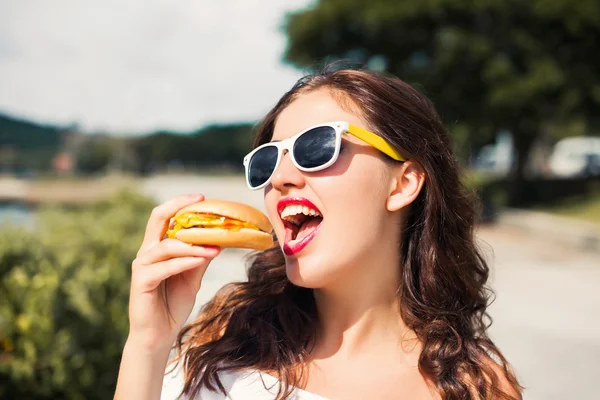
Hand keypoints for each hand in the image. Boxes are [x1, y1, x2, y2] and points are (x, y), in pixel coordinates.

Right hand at [127, 194, 220, 351]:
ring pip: (166, 245)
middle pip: (157, 219)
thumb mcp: (193, 277)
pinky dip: (184, 262)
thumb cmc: (173, 304)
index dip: (180, 204)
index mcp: (158, 247)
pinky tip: (200, 260)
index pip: (165, 217)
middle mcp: (147, 252)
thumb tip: (219, 238)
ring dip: (192, 244)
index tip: (201, 197)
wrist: (159, 335)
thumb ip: (201, 257)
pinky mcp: (142, 282)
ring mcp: (142, 266)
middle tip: (201, 203)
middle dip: (179, 207)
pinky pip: (164, 267)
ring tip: (213, 246)